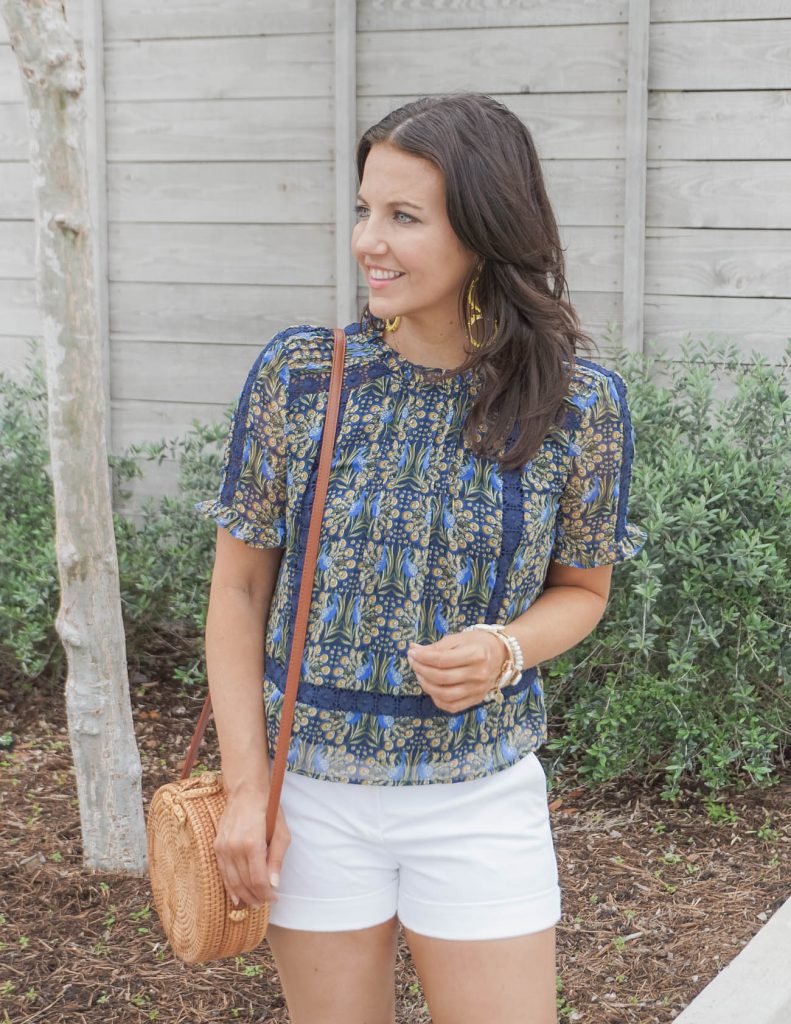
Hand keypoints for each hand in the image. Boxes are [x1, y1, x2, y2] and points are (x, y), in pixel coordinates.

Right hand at [213, 787, 290, 909]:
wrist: (245, 791)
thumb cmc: (268, 809)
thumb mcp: (281, 831)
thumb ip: (277, 859)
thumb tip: (274, 884)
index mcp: (252, 843)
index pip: (258, 880)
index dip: (267, 893)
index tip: (275, 898)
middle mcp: (234, 848)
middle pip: (245, 883)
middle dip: (257, 896)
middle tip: (266, 902)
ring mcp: (223, 847)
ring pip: (232, 881)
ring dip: (244, 895)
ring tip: (254, 903)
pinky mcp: (217, 846)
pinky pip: (223, 872)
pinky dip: (230, 887)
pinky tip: (236, 897)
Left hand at [407, 631, 505, 712]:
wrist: (502, 656)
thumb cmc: (478, 643)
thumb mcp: (459, 638)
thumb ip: (437, 646)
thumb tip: (414, 650)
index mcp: (476, 654)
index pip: (442, 659)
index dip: (423, 657)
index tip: (412, 652)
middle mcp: (478, 674)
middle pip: (442, 677)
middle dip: (421, 670)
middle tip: (413, 662)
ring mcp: (478, 690)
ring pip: (445, 694)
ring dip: (426, 685)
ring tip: (420, 674)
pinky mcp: (476, 700)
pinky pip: (452, 706)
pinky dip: (437, 699)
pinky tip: (431, 687)